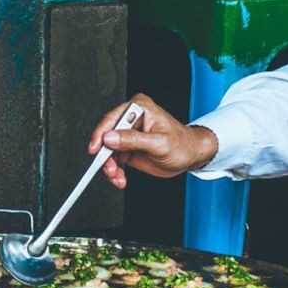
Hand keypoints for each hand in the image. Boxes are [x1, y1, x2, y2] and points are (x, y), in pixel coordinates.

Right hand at [87, 94, 219, 188]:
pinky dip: (115, 171)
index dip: (101, 134)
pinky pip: (114, 160)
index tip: (96, 149)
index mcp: (139, 108)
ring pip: (108, 151)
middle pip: (106, 136)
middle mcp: (131, 120)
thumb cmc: (182, 144)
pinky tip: (121, 178)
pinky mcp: (128, 149)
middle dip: (105, 156)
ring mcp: (128, 135)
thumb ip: (133, 140)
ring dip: (110, 167)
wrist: (191, 156)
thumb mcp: (159, 143)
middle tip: (110, 169)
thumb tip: (110, 138)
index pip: (112, 119)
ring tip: (117, 177)